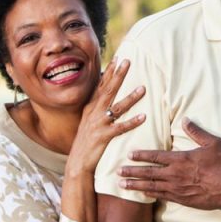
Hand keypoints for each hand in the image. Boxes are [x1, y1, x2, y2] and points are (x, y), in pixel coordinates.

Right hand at [67, 58, 145, 174]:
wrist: (77, 162)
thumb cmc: (86, 141)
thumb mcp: (89, 121)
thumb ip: (97, 108)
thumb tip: (105, 95)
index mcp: (91, 108)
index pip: (101, 86)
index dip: (109, 72)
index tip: (118, 58)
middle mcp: (94, 113)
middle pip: (108, 90)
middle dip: (118, 75)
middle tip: (128, 62)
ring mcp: (99, 124)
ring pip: (117, 107)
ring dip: (130, 97)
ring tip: (143, 88)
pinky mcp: (103, 136)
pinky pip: (121, 128)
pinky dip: (132, 122)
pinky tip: (143, 116)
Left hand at [119, 118, 220, 209]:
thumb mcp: (213, 143)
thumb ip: (197, 132)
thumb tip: (185, 120)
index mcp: (181, 160)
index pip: (155, 157)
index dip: (141, 155)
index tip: (129, 155)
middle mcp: (175, 175)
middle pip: (148, 173)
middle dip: (131, 172)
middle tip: (118, 172)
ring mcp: (177, 189)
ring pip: (151, 187)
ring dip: (136, 186)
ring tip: (123, 185)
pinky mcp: (182, 199)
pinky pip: (162, 197)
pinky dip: (150, 195)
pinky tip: (143, 194)